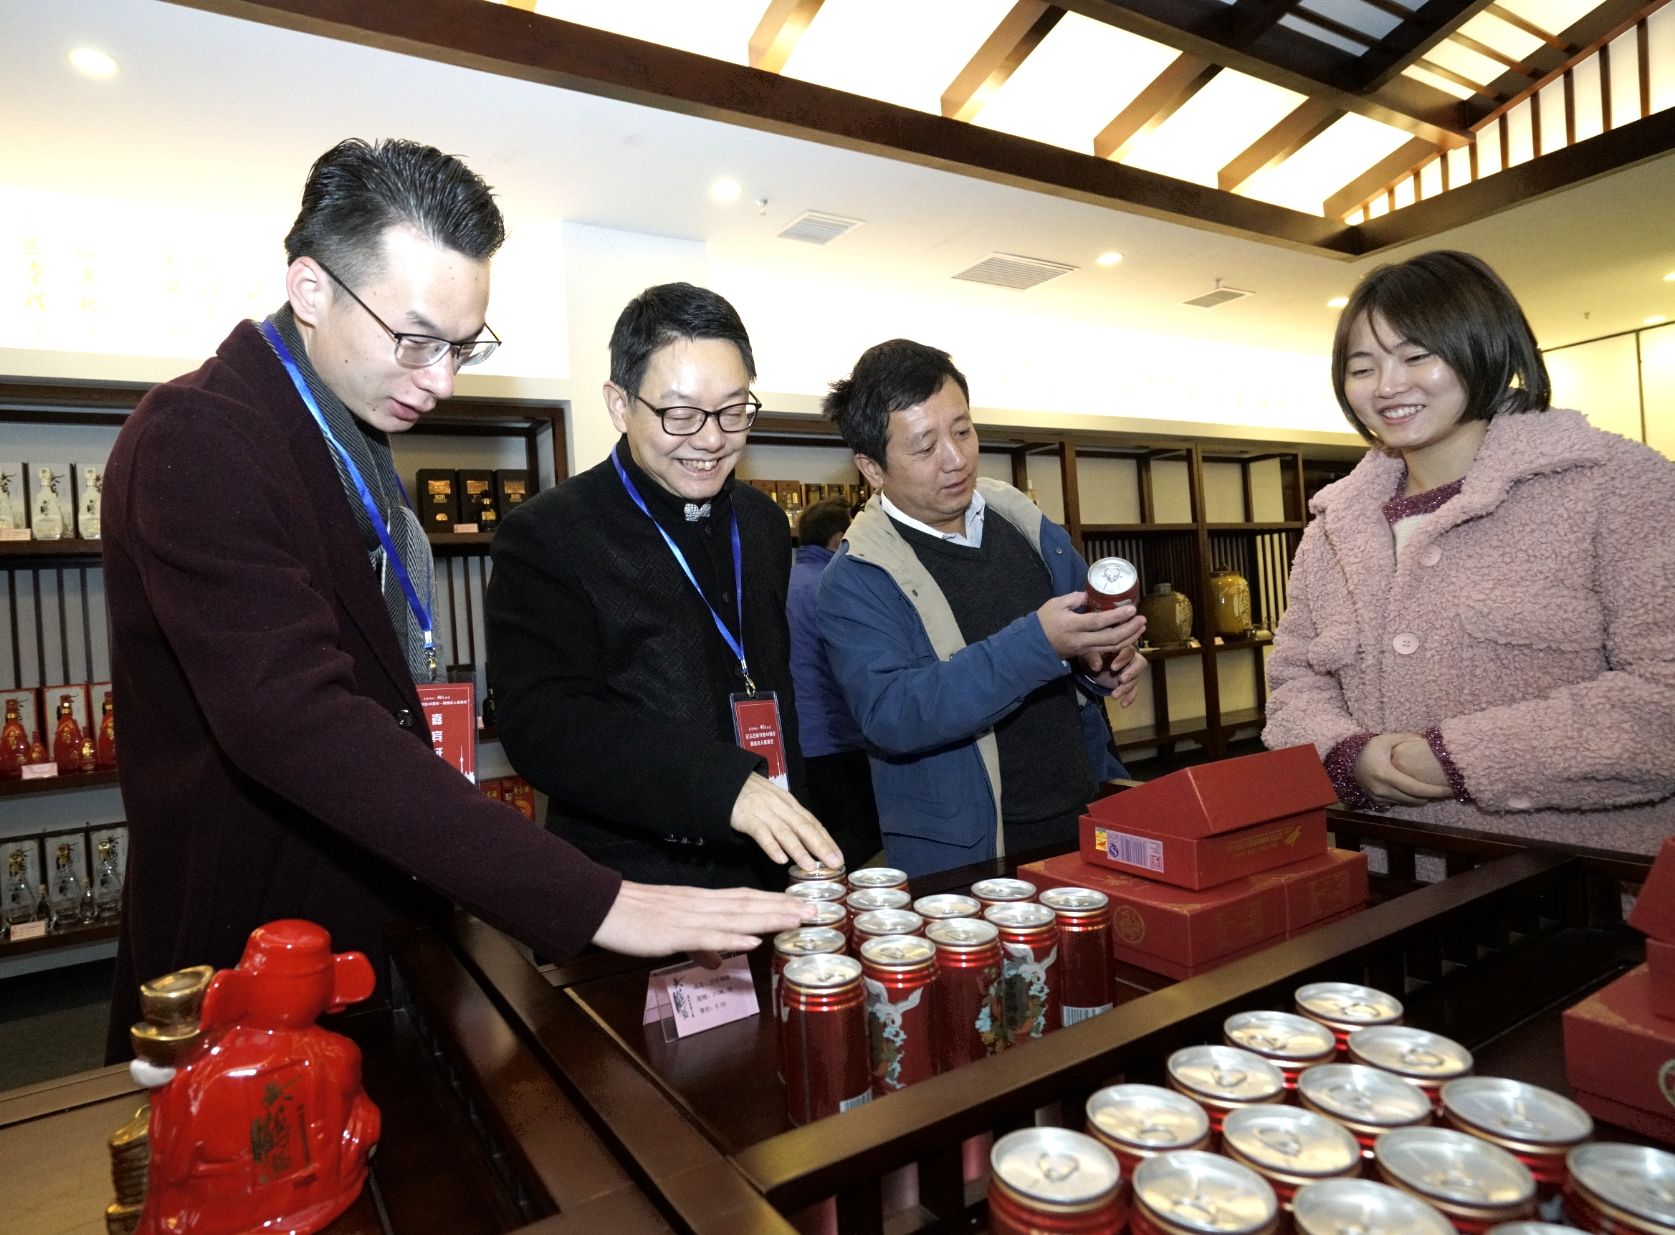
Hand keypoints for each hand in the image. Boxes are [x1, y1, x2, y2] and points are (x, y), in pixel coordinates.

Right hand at [591, 881, 812, 958]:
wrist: (603, 906)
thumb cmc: (634, 918)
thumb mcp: (672, 930)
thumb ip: (700, 944)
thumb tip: (720, 960)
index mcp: (701, 902)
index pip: (745, 899)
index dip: (775, 902)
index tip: (802, 905)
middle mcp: (702, 905)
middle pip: (749, 905)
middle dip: (783, 908)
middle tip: (817, 910)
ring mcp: (690, 918)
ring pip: (736, 917)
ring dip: (768, 918)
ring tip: (797, 919)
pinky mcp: (674, 933)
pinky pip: (707, 936)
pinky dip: (731, 938)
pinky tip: (752, 939)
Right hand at [730, 772, 842, 869]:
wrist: (726, 781)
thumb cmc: (753, 796)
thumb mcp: (776, 803)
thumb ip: (791, 819)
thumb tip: (811, 841)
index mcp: (790, 804)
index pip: (813, 823)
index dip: (827, 840)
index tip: (839, 856)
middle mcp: (781, 807)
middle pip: (804, 827)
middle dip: (821, 846)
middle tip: (834, 863)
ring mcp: (764, 812)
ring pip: (785, 832)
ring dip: (799, 850)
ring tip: (810, 866)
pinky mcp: (747, 818)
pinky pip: (761, 833)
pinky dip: (772, 846)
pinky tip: (781, 859)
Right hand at [1037, 593, 1145, 661]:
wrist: (1035, 644)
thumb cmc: (1045, 621)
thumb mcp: (1056, 604)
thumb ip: (1075, 598)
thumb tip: (1093, 596)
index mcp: (1072, 625)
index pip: (1098, 622)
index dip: (1117, 616)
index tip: (1132, 608)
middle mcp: (1081, 640)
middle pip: (1110, 638)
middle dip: (1130, 629)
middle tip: (1142, 618)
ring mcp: (1085, 649)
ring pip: (1112, 647)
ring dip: (1130, 637)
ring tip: (1141, 626)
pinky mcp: (1087, 653)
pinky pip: (1108, 650)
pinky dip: (1122, 643)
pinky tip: (1130, 635)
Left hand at [1080, 645, 1146, 707]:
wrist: (1089, 667)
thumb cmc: (1091, 656)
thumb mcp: (1087, 655)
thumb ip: (1091, 658)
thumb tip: (1097, 666)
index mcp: (1121, 648)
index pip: (1128, 651)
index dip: (1123, 659)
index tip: (1113, 668)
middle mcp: (1129, 659)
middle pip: (1140, 663)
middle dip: (1132, 672)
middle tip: (1122, 680)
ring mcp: (1130, 671)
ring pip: (1135, 679)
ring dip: (1126, 688)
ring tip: (1114, 695)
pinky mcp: (1128, 683)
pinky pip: (1133, 690)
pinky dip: (1129, 697)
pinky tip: (1123, 704)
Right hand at [1354, 733, 1453, 805]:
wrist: (1350, 763)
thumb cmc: (1370, 749)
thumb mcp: (1386, 739)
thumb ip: (1406, 738)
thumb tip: (1427, 739)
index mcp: (1385, 774)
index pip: (1414, 788)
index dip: (1433, 791)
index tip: (1448, 790)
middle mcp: (1382, 789)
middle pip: (1414, 799)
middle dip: (1432, 796)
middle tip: (1446, 790)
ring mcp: (1380, 798)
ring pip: (1409, 803)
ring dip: (1422, 798)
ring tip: (1435, 791)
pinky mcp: (1379, 802)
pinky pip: (1400, 803)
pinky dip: (1411, 799)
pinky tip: (1419, 791)